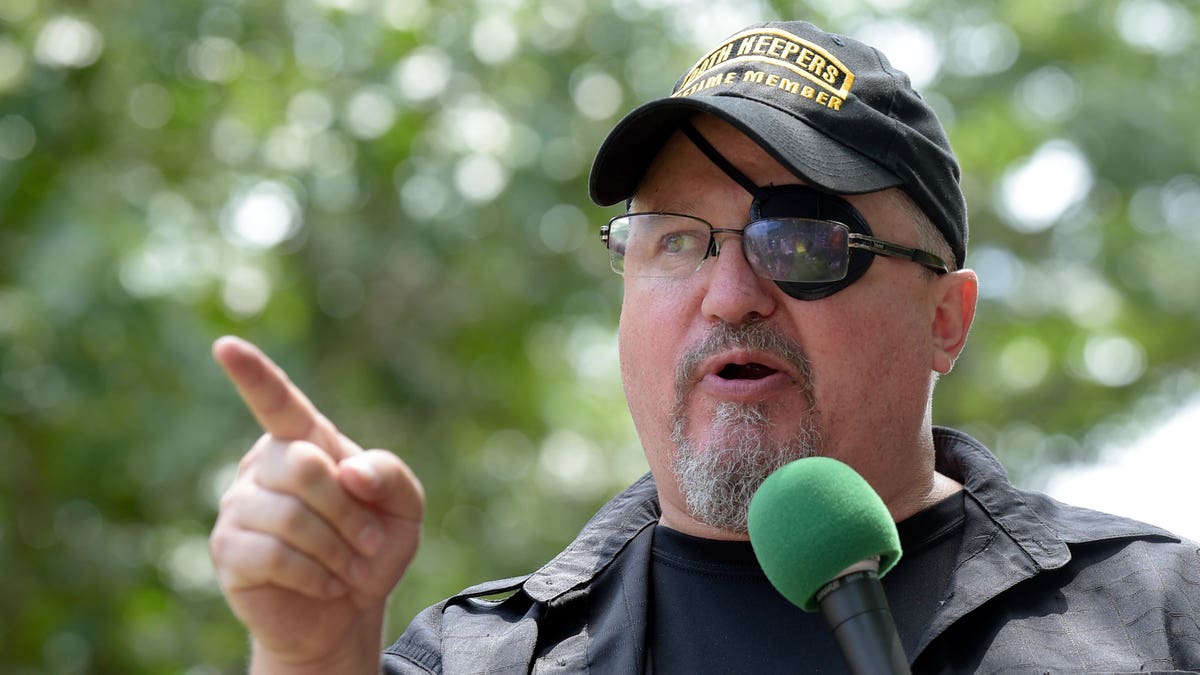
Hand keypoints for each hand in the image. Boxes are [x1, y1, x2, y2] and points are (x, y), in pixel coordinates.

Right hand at [209, 336, 424, 672]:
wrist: (347, 610)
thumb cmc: (372, 547)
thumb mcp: (405, 508)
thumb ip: (390, 474)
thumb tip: (350, 472)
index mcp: (305, 442)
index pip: (276, 402)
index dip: (253, 374)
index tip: (225, 346)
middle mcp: (265, 466)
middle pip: (303, 466)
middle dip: (346, 510)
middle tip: (368, 543)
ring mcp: (240, 506)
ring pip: (289, 516)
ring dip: (335, 549)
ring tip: (349, 568)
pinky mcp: (228, 549)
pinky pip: (271, 554)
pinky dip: (312, 574)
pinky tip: (325, 583)